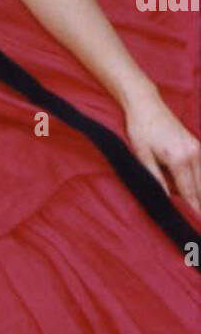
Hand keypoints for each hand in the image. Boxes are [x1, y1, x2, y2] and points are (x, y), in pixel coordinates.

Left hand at [123, 91, 200, 214]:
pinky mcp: (197, 145)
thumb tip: (166, 200)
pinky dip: (200, 183)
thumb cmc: (140, 130)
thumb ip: (156, 179)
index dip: (194, 212)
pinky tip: (197, 194)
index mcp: (179, 159)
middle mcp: (194, 154)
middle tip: (198, 228)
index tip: (196, 226)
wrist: (146, 105)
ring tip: (198, 215)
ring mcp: (198, 149)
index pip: (190, 193)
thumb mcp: (142, 156)